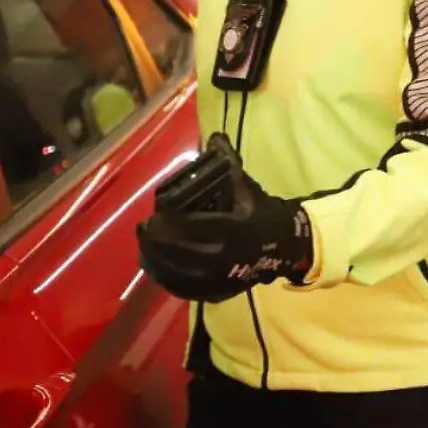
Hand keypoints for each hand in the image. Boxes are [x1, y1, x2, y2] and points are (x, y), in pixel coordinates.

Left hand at [138, 158, 313, 303]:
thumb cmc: (260, 212)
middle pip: (175, 252)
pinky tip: (155, 264)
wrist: (283, 246)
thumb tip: (215, 136)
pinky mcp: (214, 291)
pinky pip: (181, 287)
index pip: (187, 229)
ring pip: (174, 272)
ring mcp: (216, 278)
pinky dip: (164, 276)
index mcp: (230, 229)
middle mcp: (221, 257)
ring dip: (155, 258)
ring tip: (145, 245)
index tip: (151, 217)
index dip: (165, 224)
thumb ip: (227, 162)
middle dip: (155, 241)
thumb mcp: (245, 187)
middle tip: (145, 228)